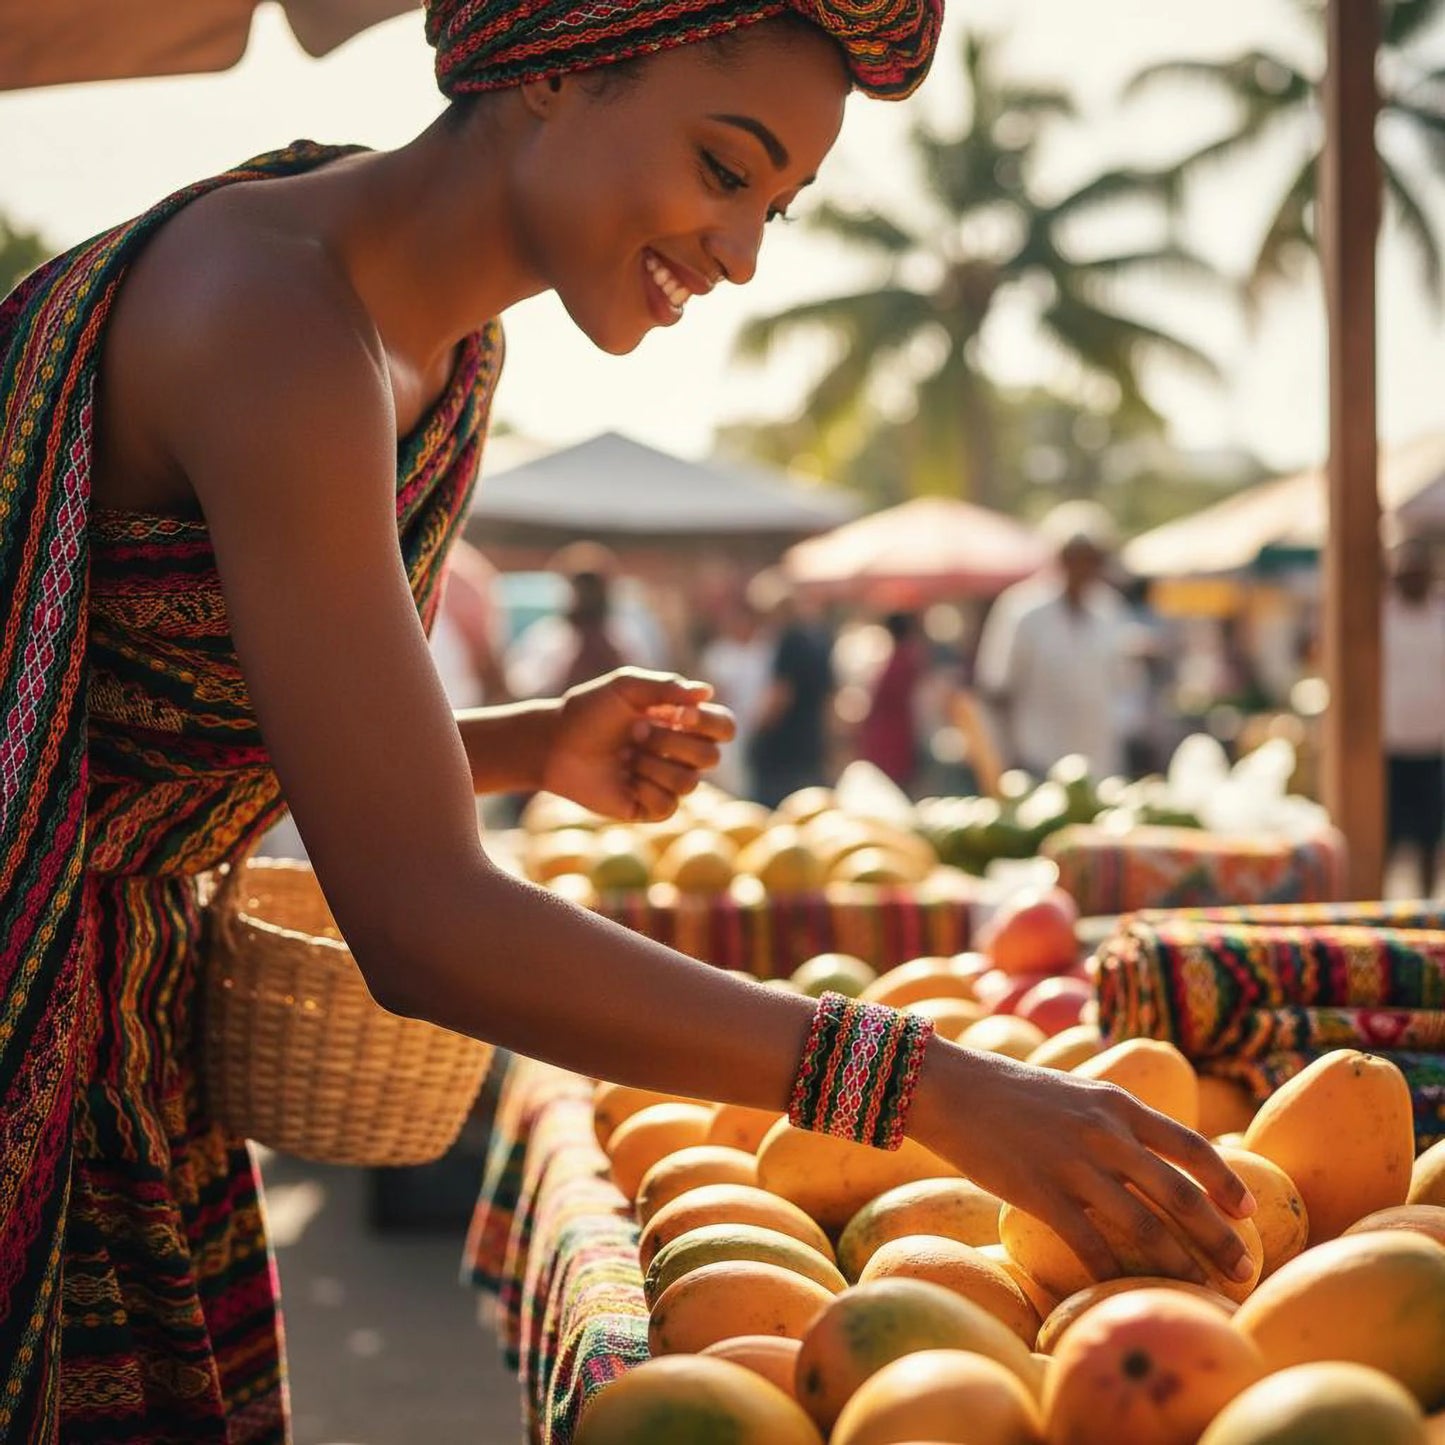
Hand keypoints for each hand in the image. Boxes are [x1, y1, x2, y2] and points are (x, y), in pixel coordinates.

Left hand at [539, 668, 735, 821]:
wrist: (555, 744)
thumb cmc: (590, 711)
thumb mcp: (627, 687)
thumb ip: (667, 686)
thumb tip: (707, 692)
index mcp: (683, 723)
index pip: (724, 728)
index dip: (710, 724)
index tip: (680, 714)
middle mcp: (681, 753)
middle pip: (711, 757)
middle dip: (672, 742)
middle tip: (636, 732)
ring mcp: (667, 782)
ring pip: (690, 783)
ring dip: (654, 765)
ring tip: (626, 756)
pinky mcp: (650, 808)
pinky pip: (669, 805)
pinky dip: (645, 789)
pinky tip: (624, 779)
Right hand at [911, 1040, 1256, 1286]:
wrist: (951, 1087)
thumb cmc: (1011, 1093)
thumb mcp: (1076, 1093)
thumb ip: (1113, 1120)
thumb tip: (1151, 1156)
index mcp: (1118, 1104)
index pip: (1191, 1146)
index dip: (1226, 1182)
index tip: (1248, 1212)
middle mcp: (1106, 1133)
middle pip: (1181, 1194)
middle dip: (1220, 1238)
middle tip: (1244, 1271)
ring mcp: (1074, 1164)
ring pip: (1145, 1226)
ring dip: (1180, 1266)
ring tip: (1202, 1291)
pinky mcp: (1040, 1192)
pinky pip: (1090, 1244)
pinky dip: (1115, 1274)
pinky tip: (1127, 1293)